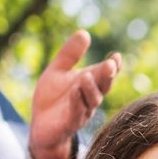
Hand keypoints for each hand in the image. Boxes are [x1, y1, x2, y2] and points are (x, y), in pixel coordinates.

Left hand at [28, 30, 121, 158]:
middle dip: (107, 76)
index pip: (105, 74)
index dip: (113, 66)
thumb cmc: (53, 98)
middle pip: (102, 86)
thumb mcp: (58, 71)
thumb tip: (84, 32)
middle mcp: (90, 98)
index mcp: (90, 84)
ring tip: (87, 76)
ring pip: (91, 100)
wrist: (41, 126)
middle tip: (110, 64)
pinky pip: (75, 113)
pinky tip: (74, 92)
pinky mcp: (68, 123)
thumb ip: (70, 54)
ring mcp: (81, 111)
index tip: (116, 56)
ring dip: (90, 89)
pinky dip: (76, 102)